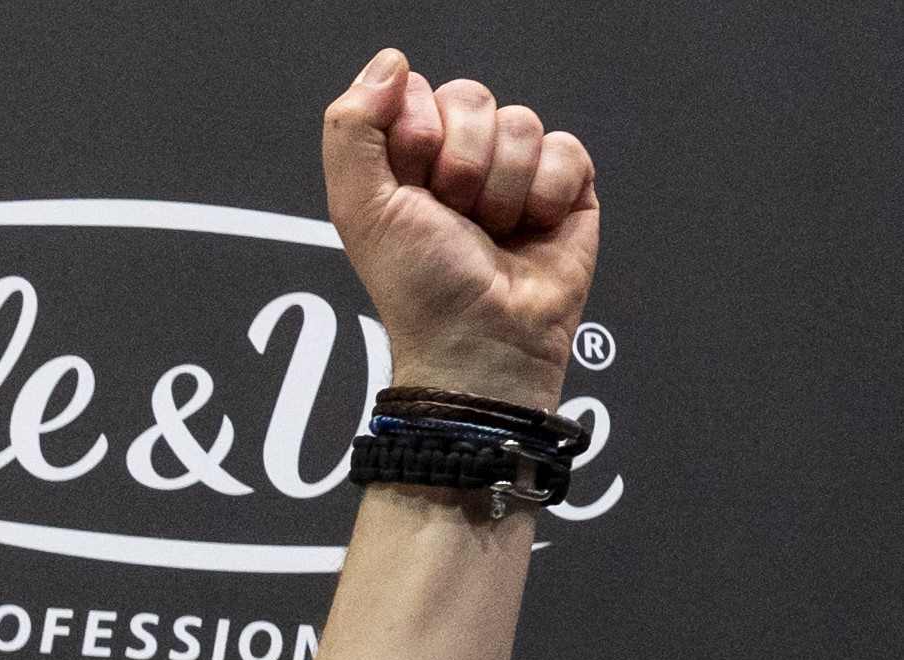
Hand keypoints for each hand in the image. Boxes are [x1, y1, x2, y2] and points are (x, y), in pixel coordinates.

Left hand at [320, 50, 599, 408]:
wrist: (481, 338)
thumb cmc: (418, 284)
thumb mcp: (360, 206)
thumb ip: (352, 128)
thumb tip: (389, 61)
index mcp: (403, 159)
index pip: (415, 91)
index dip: (415, 133)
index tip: (411, 185)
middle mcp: (458, 158)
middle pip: (471, 96)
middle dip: (460, 161)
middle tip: (453, 214)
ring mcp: (514, 170)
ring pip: (520, 121)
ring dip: (500, 187)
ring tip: (490, 231)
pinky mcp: (566, 186)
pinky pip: (566, 147)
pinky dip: (546, 193)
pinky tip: (530, 230)